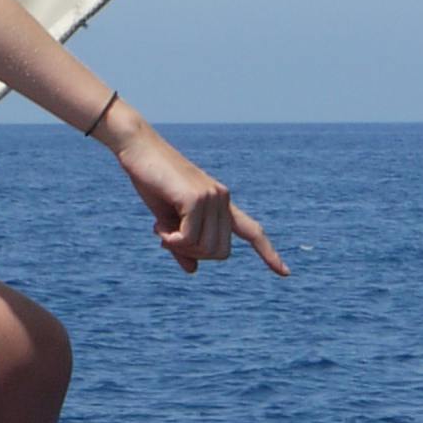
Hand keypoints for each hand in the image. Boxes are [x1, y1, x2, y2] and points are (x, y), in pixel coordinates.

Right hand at [108, 113, 287, 276]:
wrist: (137, 149)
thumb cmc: (151, 182)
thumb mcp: (167, 220)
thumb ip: (181, 245)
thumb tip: (193, 270)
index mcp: (221, 204)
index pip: (252, 231)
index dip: (268, 253)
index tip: (285, 273)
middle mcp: (222, 199)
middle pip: (221, 252)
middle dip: (194, 254)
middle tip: (170, 240)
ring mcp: (212, 197)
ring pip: (206, 248)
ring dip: (180, 247)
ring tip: (162, 229)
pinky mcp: (197, 197)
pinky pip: (190, 238)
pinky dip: (173, 241)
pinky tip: (159, 227)